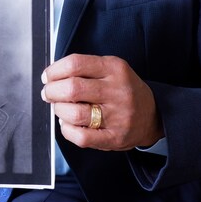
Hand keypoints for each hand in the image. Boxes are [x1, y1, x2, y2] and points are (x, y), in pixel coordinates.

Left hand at [41, 54, 161, 150]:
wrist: (153, 115)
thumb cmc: (124, 90)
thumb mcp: (112, 69)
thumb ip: (85, 69)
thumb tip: (51, 75)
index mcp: (115, 69)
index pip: (76, 64)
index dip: (54, 70)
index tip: (47, 76)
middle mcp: (117, 91)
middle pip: (72, 88)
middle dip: (52, 91)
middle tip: (49, 93)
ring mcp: (117, 116)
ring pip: (74, 113)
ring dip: (59, 110)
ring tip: (60, 108)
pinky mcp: (114, 138)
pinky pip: (81, 137)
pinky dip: (67, 130)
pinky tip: (68, 124)